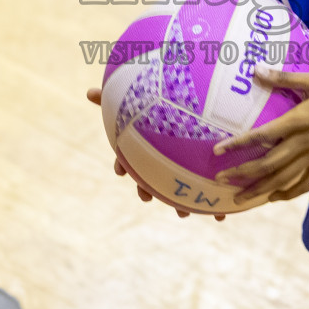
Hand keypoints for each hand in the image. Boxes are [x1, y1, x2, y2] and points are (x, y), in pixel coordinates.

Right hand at [86, 87, 224, 220]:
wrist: (206, 113)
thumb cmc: (169, 108)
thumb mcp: (144, 102)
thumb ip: (120, 99)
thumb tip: (87, 91)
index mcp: (150, 150)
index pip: (131, 160)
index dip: (124, 166)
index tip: (120, 171)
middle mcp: (166, 164)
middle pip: (155, 180)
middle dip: (150, 192)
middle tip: (147, 197)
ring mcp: (187, 172)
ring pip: (182, 193)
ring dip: (181, 205)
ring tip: (184, 213)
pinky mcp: (210, 178)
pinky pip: (212, 196)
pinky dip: (215, 208)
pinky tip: (220, 217)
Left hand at [212, 64, 308, 204]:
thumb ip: (285, 78)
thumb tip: (256, 70)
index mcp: (299, 121)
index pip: (262, 136)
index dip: (239, 145)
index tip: (218, 151)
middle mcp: (304, 144)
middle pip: (269, 165)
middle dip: (243, 174)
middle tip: (220, 180)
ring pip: (283, 179)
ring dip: (260, 190)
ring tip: (240, 198)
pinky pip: (303, 184)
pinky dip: (286, 194)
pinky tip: (272, 198)